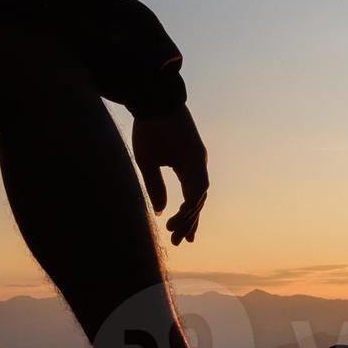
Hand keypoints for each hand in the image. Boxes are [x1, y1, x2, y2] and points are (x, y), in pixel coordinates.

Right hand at [131, 107, 210, 245]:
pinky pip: (198, 184)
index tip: (183, 238)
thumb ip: (156, 187)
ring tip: (176, 231)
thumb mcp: (148, 165)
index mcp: (185, 167)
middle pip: (196, 202)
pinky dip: (192, 199)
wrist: (151, 104)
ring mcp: (199, 161)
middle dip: (189, 223)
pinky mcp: (197, 156)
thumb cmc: (149, 130)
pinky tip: (184, 212)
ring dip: (188, 215)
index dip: (187, 218)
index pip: (190, 199)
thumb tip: (159, 210)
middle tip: (182, 242)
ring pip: (198, 196)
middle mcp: (196, 166)